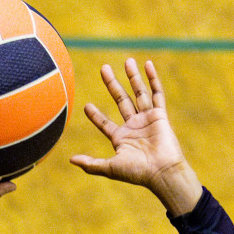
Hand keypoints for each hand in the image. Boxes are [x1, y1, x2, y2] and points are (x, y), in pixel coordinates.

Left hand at [70, 59, 201, 214]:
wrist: (162, 172)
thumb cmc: (137, 172)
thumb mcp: (110, 168)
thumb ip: (91, 164)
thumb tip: (70, 160)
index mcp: (121, 138)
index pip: (105, 123)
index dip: (96, 116)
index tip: (86, 105)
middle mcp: (133, 126)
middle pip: (121, 100)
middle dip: (112, 84)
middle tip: (103, 68)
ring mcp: (147, 119)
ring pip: (139, 93)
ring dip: (133, 77)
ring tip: (127, 60)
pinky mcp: (160, 115)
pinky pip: (157, 94)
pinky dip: (153, 79)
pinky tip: (147, 65)